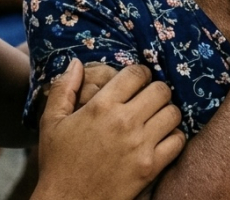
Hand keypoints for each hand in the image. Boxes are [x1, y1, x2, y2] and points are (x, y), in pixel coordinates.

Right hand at [36, 60, 184, 199]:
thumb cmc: (58, 163)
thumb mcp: (51, 123)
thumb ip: (63, 88)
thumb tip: (75, 62)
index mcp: (102, 106)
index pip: (137, 73)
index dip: (140, 74)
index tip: (137, 82)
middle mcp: (124, 121)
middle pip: (161, 89)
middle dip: (157, 91)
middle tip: (149, 99)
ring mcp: (139, 145)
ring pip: (173, 113)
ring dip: (167, 113)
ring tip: (156, 118)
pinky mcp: (150, 167)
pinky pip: (178, 140)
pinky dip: (174, 137)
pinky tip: (162, 138)